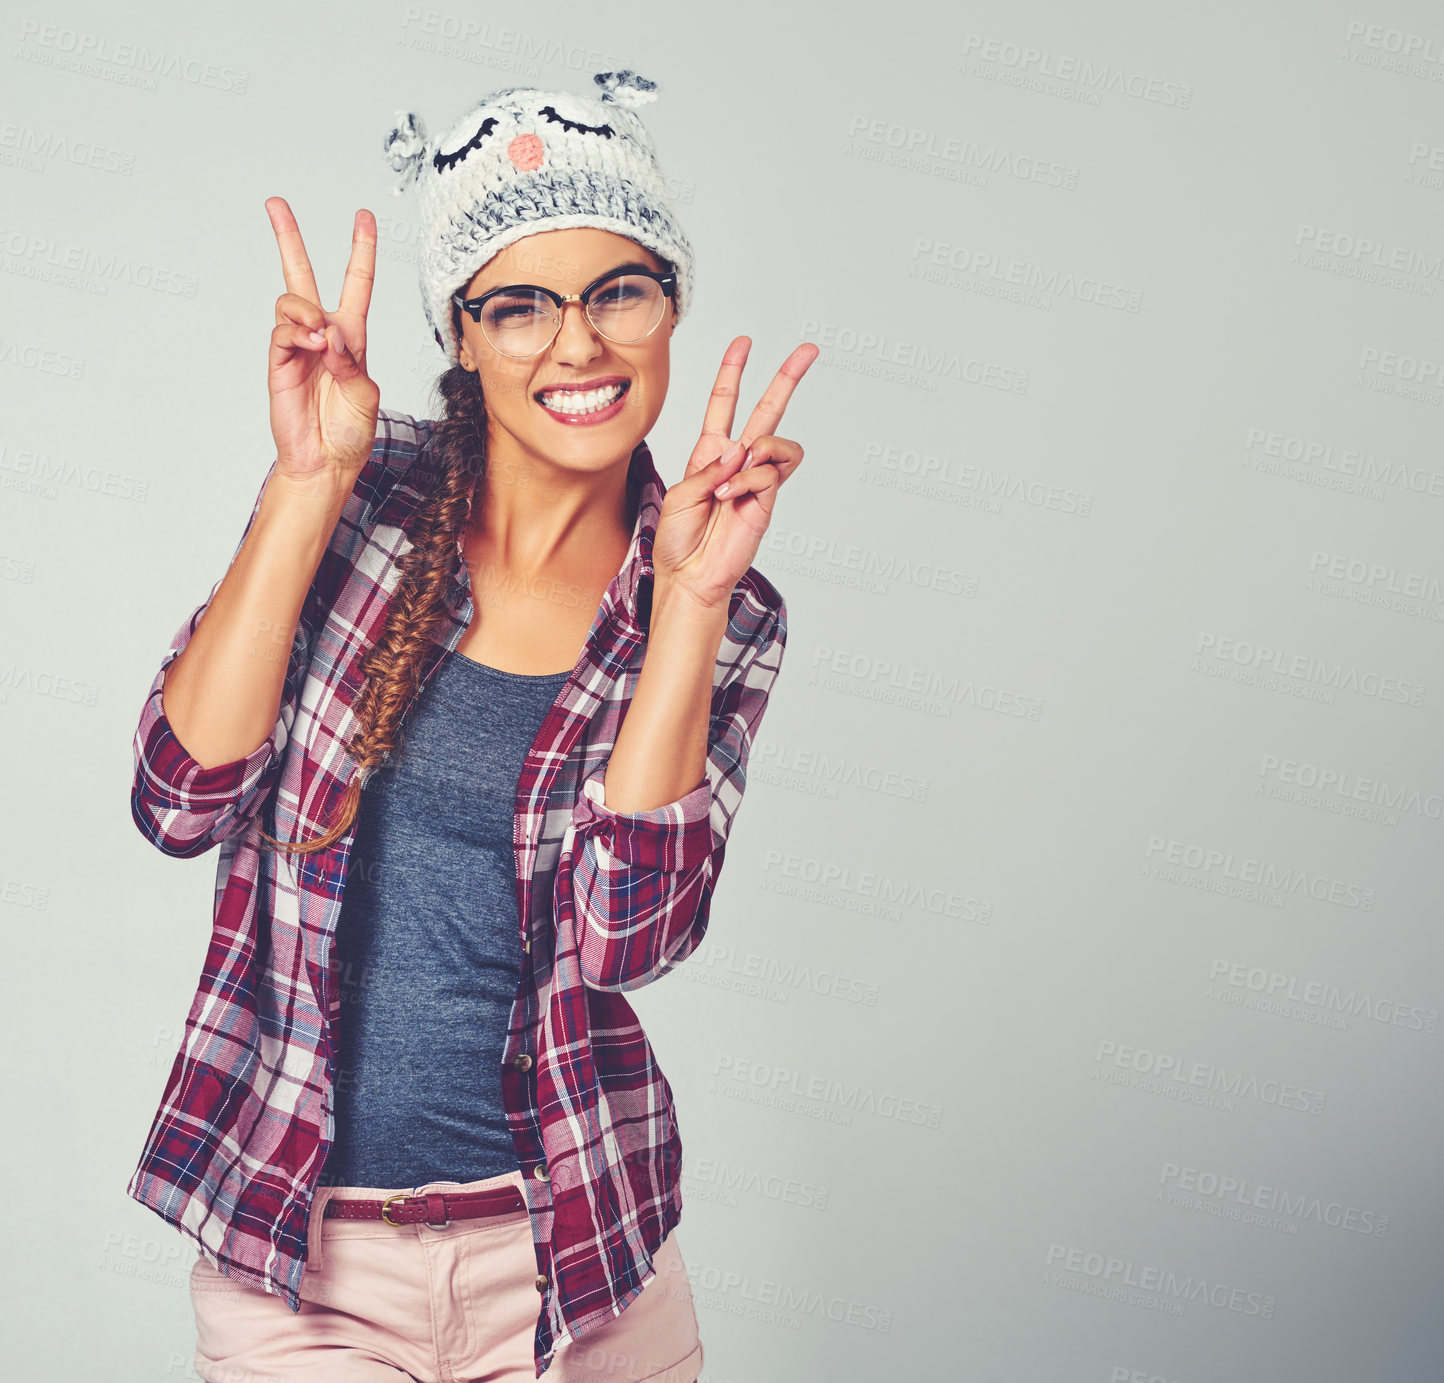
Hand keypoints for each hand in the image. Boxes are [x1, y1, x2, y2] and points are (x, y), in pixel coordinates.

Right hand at [265, 197, 380, 496]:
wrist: (327, 463)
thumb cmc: (352, 432)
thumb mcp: (367, 395)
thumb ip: (352, 362)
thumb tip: (329, 334)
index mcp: (352, 337)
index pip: (356, 283)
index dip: (361, 249)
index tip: (364, 216)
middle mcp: (323, 335)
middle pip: (301, 275)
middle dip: (288, 238)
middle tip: (275, 203)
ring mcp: (298, 346)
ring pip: (292, 302)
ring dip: (308, 312)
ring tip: (321, 339)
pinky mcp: (279, 362)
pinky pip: (282, 330)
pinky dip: (299, 333)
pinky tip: (313, 347)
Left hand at [651, 336, 817, 612]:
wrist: (689, 576)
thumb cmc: (678, 538)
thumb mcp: (680, 493)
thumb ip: (709, 467)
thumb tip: (743, 451)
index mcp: (710, 452)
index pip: (725, 403)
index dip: (734, 371)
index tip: (744, 341)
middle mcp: (736, 462)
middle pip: (768, 411)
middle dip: (787, 378)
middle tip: (808, 350)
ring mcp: (755, 481)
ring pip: (778, 443)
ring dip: (759, 449)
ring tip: (736, 472)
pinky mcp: (767, 502)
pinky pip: (768, 474)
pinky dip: (748, 480)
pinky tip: (730, 496)